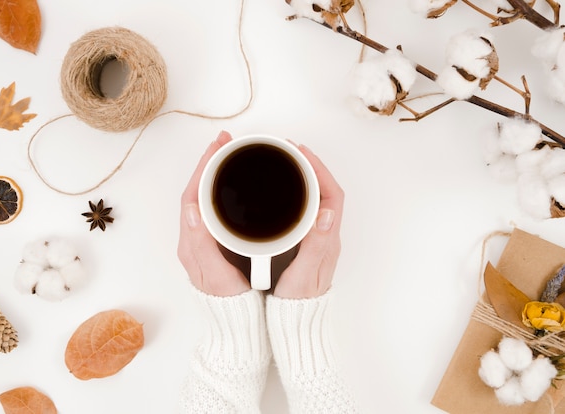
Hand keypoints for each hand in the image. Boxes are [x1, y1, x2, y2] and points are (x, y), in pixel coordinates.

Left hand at [177, 131, 250, 296]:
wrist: (234, 321)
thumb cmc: (226, 300)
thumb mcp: (215, 274)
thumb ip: (202, 244)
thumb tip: (193, 210)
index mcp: (191, 240)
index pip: (192, 194)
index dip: (203, 167)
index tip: (218, 146)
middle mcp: (194, 235)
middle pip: (197, 189)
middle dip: (208, 162)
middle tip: (225, 141)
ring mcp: (203, 237)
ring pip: (205, 195)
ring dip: (214, 172)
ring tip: (228, 154)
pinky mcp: (214, 240)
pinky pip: (214, 205)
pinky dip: (221, 187)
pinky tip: (235, 183)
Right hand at [272, 144, 343, 298]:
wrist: (296, 321)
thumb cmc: (299, 301)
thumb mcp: (305, 275)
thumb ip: (315, 245)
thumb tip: (327, 213)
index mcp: (328, 239)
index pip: (332, 194)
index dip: (319, 170)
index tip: (300, 153)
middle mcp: (325, 234)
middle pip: (324, 190)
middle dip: (309, 165)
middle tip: (288, 149)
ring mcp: (315, 236)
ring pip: (314, 197)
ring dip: (302, 176)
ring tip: (283, 161)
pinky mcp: (303, 240)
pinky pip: (303, 207)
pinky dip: (293, 191)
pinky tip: (277, 189)